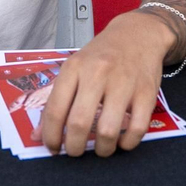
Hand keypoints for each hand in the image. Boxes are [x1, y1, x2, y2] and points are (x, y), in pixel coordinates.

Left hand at [39, 11, 177, 156]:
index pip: (55, 110)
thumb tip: (38, 136)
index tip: (54, 148)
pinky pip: (137, 129)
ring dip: (102, 149)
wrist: (138, 33)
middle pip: (79, 123)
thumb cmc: (102, 55)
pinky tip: (122, 140)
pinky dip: (127, 143)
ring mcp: (124, 82)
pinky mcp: (147, 92)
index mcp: (75, 67)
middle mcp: (98, 73)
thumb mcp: (75, 68)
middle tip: (75, 151)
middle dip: (74, 148)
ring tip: (100, 148)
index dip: (51, 137)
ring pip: (108, 131)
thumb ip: (57, 100)